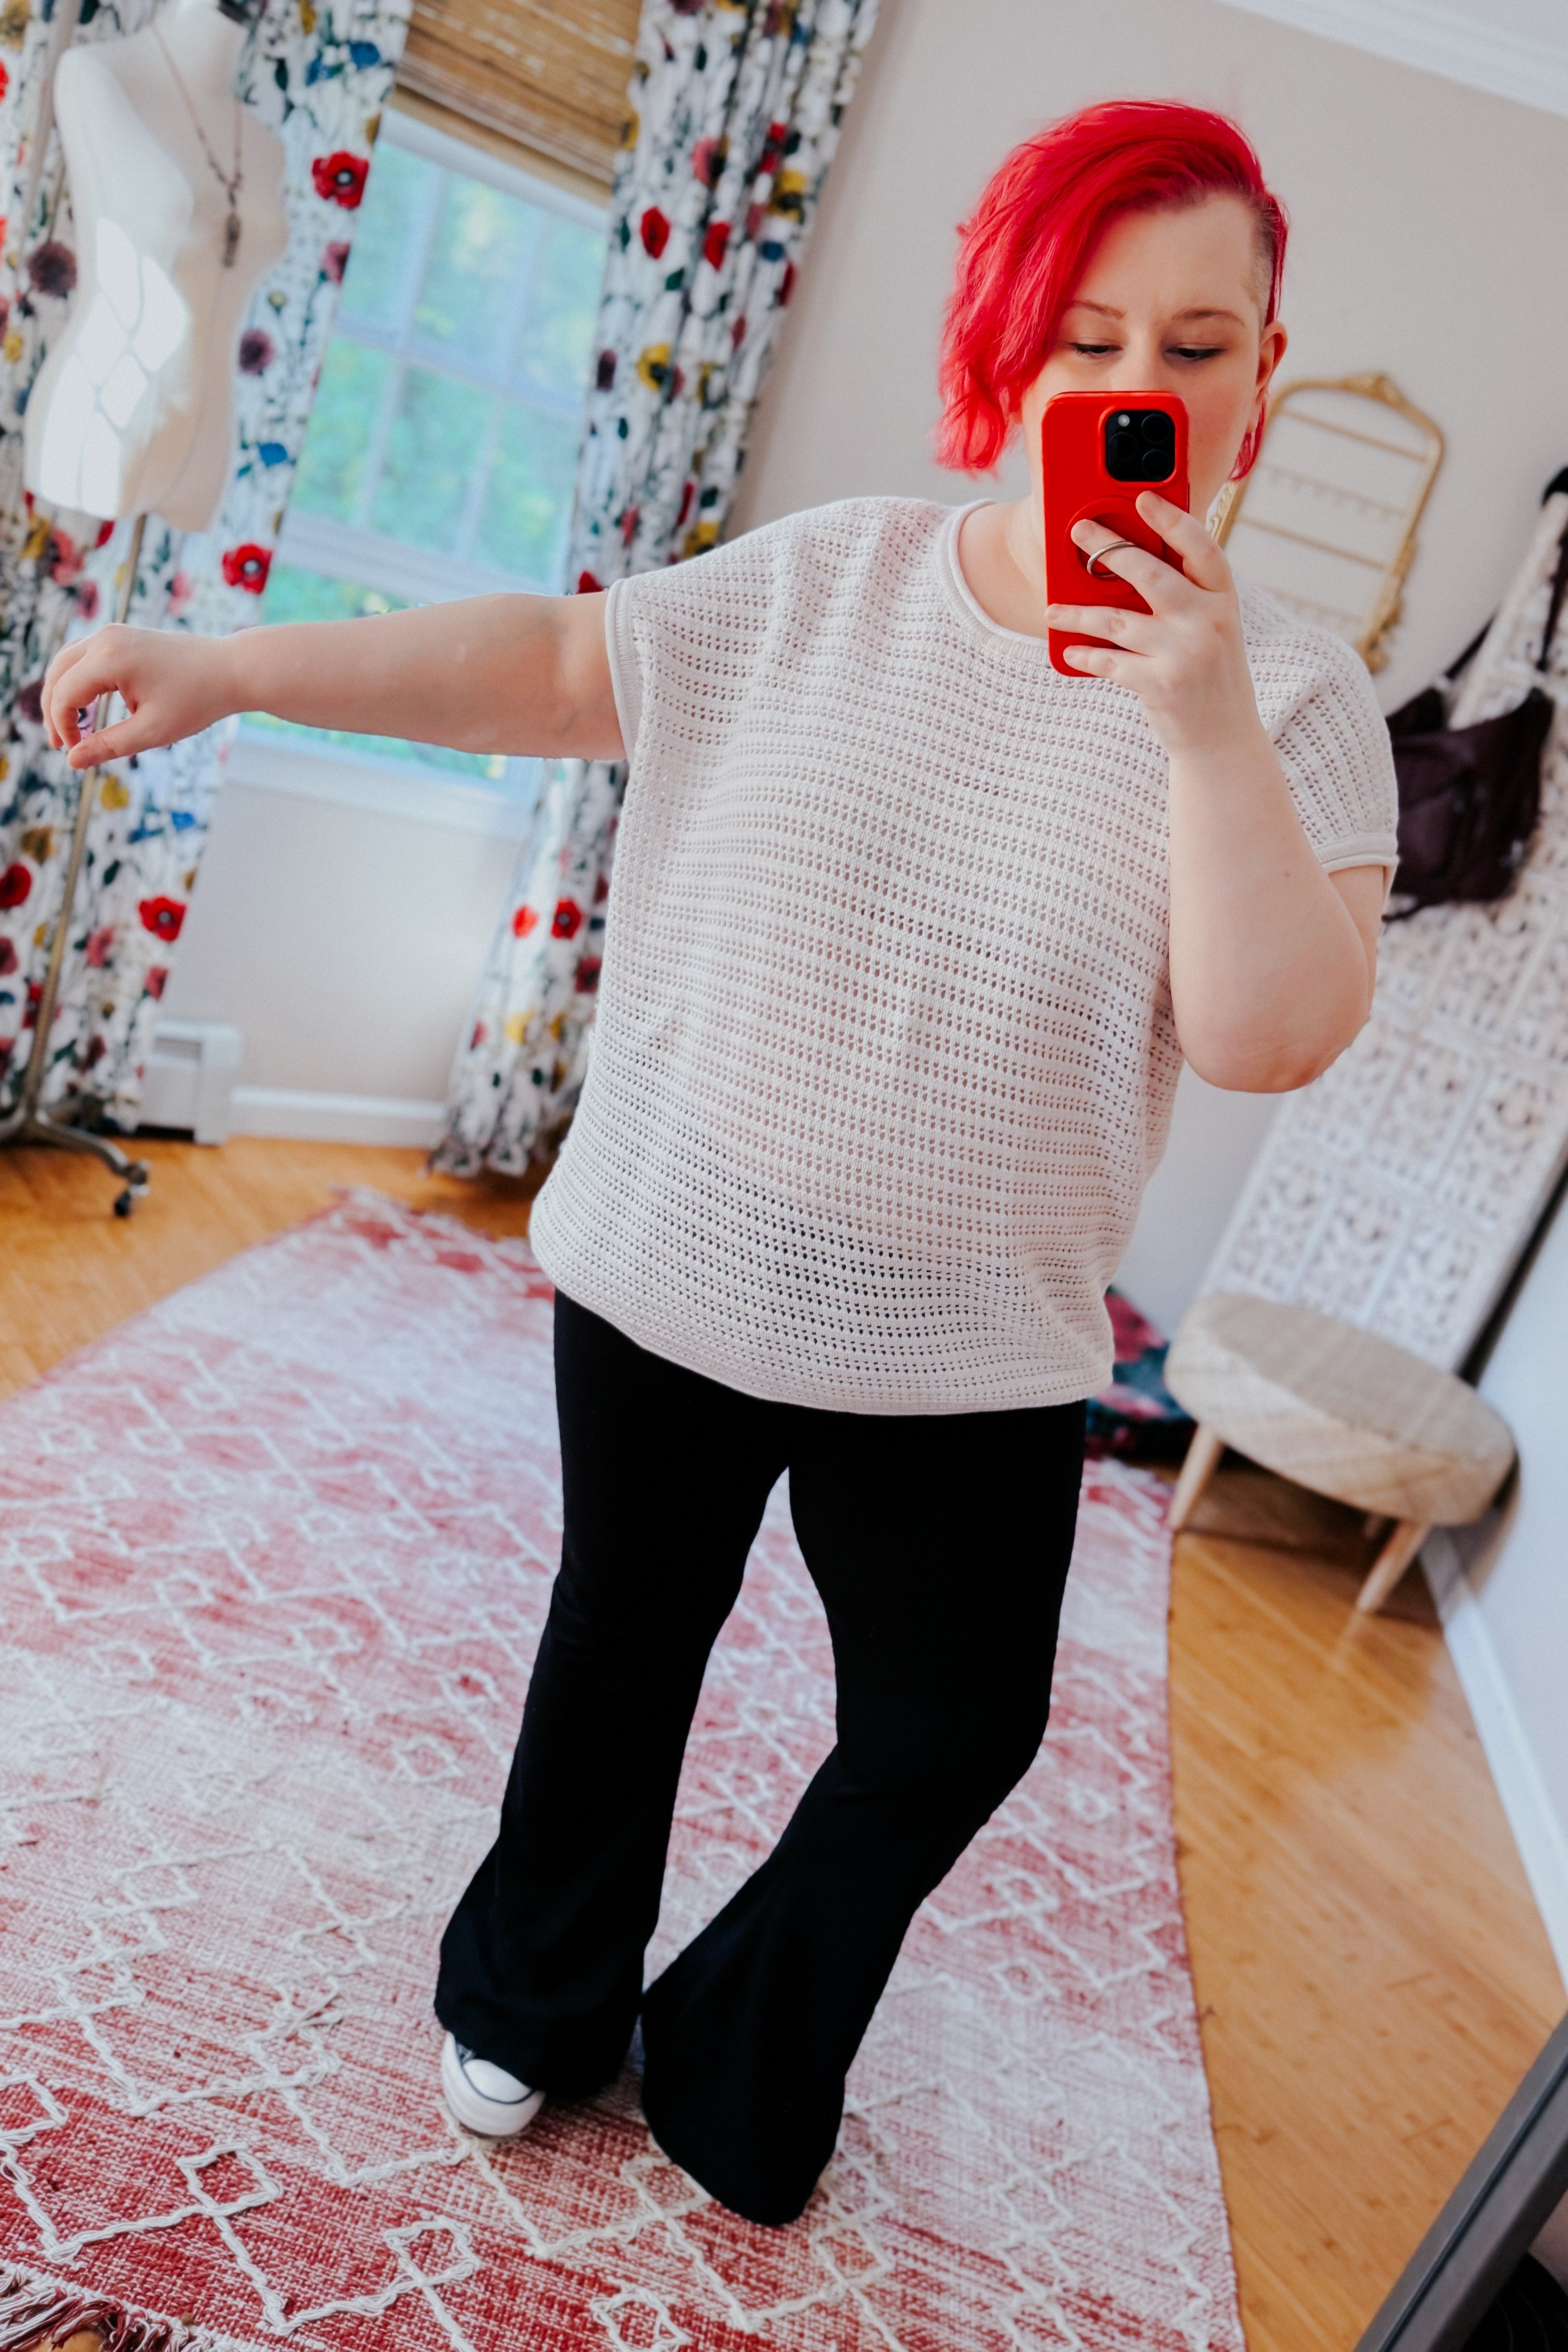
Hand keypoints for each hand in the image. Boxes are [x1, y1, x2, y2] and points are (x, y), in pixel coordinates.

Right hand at [41, 624, 238, 769]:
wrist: (230, 669)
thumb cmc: (197, 700)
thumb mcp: (152, 731)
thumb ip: (109, 745)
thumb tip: (72, 761)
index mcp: (109, 658)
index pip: (65, 695)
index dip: (63, 727)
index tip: (76, 753)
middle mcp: (105, 638)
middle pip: (58, 674)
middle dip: (55, 711)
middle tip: (62, 744)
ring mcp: (112, 633)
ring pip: (67, 662)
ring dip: (63, 694)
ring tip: (72, 728)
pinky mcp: (122, 636)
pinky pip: (85, 657)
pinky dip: (78, 680)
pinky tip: (87, 707)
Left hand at [1046, 492, 1263, 759]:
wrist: (1223, 739)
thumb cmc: (1208, 674)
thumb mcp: (1211, 628)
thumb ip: (1183, 597)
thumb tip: (1126, 562)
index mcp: (1224, 599)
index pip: (1201, 546)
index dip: (1171, 519)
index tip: (1142, 497)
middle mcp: (1209, 621)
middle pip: (1150, 573)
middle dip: (1109, 548)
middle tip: (1079, 531)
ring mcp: (1186, 653)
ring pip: (1118, 620)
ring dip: (1078, 612)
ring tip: (1052, 609)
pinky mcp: (1162, 685)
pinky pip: (1110, 662)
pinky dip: (1086, 655)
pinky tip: (1070, 652)